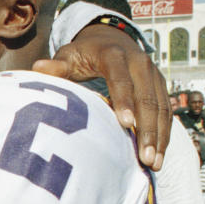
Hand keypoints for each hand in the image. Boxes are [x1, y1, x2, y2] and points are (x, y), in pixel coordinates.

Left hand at [33, 23, 169, 170]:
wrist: (110, 40)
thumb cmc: (83, 54)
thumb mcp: (68, 56)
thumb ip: (57, 66)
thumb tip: (39, 68)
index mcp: (114, 56)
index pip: (120, 79)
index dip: (124, 100)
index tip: (125, 123)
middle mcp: (139, 63)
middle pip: (147, 98)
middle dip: (147, 129)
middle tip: (144, 157)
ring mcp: (153, 75)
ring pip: (160, 107)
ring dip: (159, 137)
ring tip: (153, 163)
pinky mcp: (160, 86)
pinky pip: (166, 111)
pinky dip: (164, 134)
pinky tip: (159, 155)